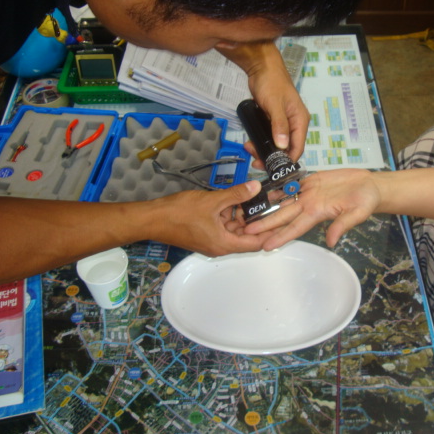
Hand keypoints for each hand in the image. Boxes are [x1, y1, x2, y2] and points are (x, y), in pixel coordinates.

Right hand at [150, 180, 270, 255]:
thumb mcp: (212, 201)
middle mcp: (220, 246)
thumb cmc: (180, 213)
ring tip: (256, 199)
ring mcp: (212, 241)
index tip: (281, 219)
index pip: (255, 243)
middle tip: (271, 205)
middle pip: (246, 237)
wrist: (152, 218)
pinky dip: (230, 215)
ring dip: (243, 216)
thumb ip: (236, 195)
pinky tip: (236, 200)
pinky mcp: (205, 234)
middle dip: (258, 221)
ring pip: (234, 230)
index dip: (270, 232)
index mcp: (224, 244)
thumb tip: (256, 187)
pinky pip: (223, 226)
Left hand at [217, 42, 309, 166]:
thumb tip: (283, 146)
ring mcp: (284, 123)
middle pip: (286, 148)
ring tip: (249, 148)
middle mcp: (294, 124)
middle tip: (255, 160)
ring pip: (276, 143)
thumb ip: (279, 125)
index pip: (298, 148)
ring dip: (263, 149)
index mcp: (300, 121)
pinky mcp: (273, 120)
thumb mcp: (275, 105)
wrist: (261, 68)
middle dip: (271, 156)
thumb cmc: (271, 83)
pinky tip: (250, 142)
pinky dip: (260, 141)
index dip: (287, 160)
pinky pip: (269, 136)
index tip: (273, 169)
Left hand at [244, 169, 380, 249]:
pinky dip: (277, 188)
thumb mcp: (357, 214)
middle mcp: (308, 205)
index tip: (264, 246)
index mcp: (317, 214)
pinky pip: (290, 185)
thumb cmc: (365, 201)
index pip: (294, 228)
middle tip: (244, 231)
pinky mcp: (310, 181)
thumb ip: (342, 225)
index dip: (279, 237)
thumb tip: (331, 242)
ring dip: (267, 207)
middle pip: (282, 216)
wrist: (369, 186)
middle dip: (264, 224)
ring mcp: (308, 193)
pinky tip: (263, 190)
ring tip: (249, 212)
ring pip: (283, 201)